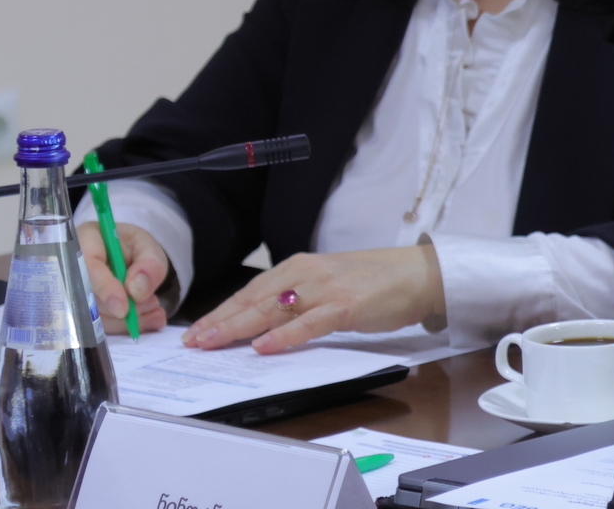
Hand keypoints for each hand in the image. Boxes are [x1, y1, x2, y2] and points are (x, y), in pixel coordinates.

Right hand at [76, 221, 170, 333]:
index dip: (104, 289)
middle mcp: (69, 266)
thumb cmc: (132, 246)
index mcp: (86, 240)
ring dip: (123, 321)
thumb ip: (150, 263)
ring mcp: (69, 290)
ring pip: (89, 316)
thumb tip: (136, 290)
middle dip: (118, 310)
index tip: (123, 309)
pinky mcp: (76, 310)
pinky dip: (122, 327)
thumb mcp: (148, 246)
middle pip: (85, 296)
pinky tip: (147, 320)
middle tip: (151, 305)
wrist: (123, 255)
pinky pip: (93, 326)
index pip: (86, 266)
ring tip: (153, 310)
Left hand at [182, 245, 443, 353]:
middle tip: (193, 342)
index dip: (222, 311)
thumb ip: (299, 298)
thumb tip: (264, 321)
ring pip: (274, 310)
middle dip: (221, 322)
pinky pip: (310, 323)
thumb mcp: (329, 283)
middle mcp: (308, 274)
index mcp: (301, 267)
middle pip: (255, 300)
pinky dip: (285, 335)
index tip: (198, 330)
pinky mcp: (347, 306)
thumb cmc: (376, 281)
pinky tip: (264, 346)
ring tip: (213, 343)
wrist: (419, 273)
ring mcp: (327, 289)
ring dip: (240, 327)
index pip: (252, 291)